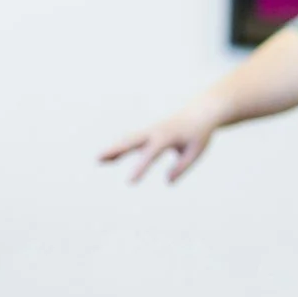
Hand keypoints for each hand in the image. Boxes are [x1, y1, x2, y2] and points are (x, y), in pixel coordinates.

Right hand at [100, 95, 224, 183]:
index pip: (151, 154)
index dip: (140, 168)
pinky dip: (120, 148)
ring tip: (98, 160)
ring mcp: (150, 130)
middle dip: (115, 150)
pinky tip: (108, 159)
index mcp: (168, 137)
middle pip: (131, 141)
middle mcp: (155, 132)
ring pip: (128, 140)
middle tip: (98, 159)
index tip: (129, 183)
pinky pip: (131, 140)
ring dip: (113, 149)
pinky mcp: (149, 132)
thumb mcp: (195, 151)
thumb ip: (182, 167)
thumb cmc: (198, 134)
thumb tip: (167, 181)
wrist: (199, 113)